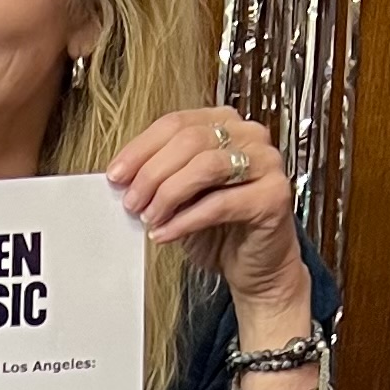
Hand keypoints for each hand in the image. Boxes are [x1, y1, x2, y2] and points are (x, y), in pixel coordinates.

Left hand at [108, 106, 308, 323]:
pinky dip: (186, 220)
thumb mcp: (180, 195)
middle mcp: (249, 135)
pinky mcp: (274, 195)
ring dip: (168, 195)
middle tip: (131, 201)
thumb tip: (121, 176)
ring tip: (149, 218)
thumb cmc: (219, 228)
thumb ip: (159, 177)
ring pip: (206, 167)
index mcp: (224, 123)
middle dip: (152, 173)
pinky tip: (165, 233)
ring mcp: (266, 163)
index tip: (116, 175)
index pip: (175, 123)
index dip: (140, 149)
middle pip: (189, 141)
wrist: (254, 266)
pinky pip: (221, 203)